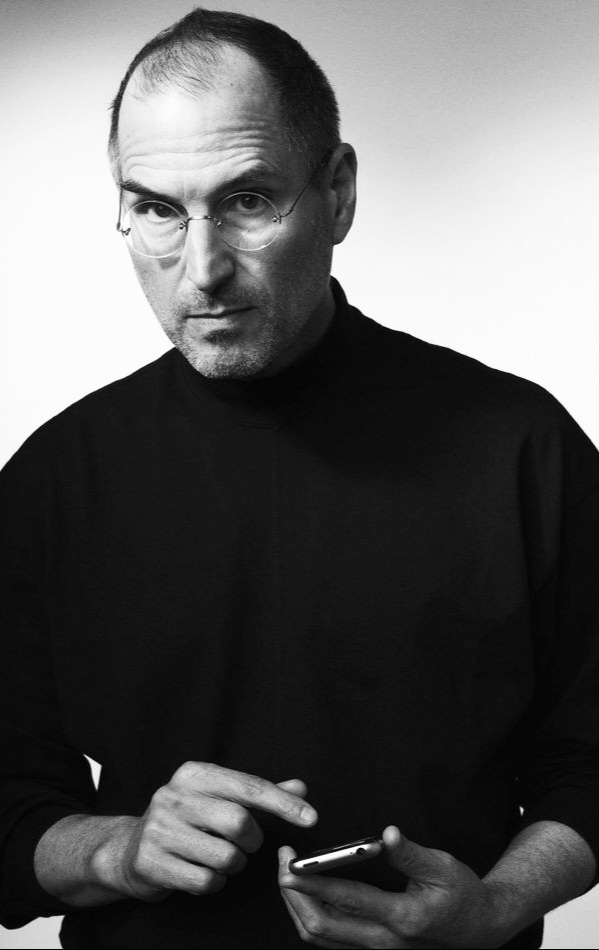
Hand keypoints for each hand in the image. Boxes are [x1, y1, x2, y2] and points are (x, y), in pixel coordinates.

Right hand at [104, 761, 316, 901]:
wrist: (130, 849)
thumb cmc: (187, 821)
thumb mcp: (221, 799)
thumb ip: (261, 794)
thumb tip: (300, 787)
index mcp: (194, 774)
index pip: (248, 786)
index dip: (283, 803)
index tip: (311, 817)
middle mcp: (173, 796)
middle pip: (238, 822)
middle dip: (251, 840)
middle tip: (243, 843)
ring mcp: (159, 829)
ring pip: (224, 856)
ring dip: (232, 865)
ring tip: (217, 857)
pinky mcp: (151, 862)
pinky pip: (205, 882)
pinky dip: (213, 883)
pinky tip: (200, 871)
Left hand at [278, 825, 504, 948]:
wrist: (479, 929)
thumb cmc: (462, 893)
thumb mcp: (442, 866)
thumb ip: (410, 852)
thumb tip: (385, 833)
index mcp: (403, 917)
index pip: (347, 901)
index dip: (313, 884)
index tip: (290, 868)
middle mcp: (385, 942)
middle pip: (322, 926)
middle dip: (294, 897)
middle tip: (283, 864)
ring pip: (321, 939)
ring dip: (298, 909)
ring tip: (288, 877)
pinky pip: (330, 942)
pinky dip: (311, 920)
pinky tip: (307, 897)